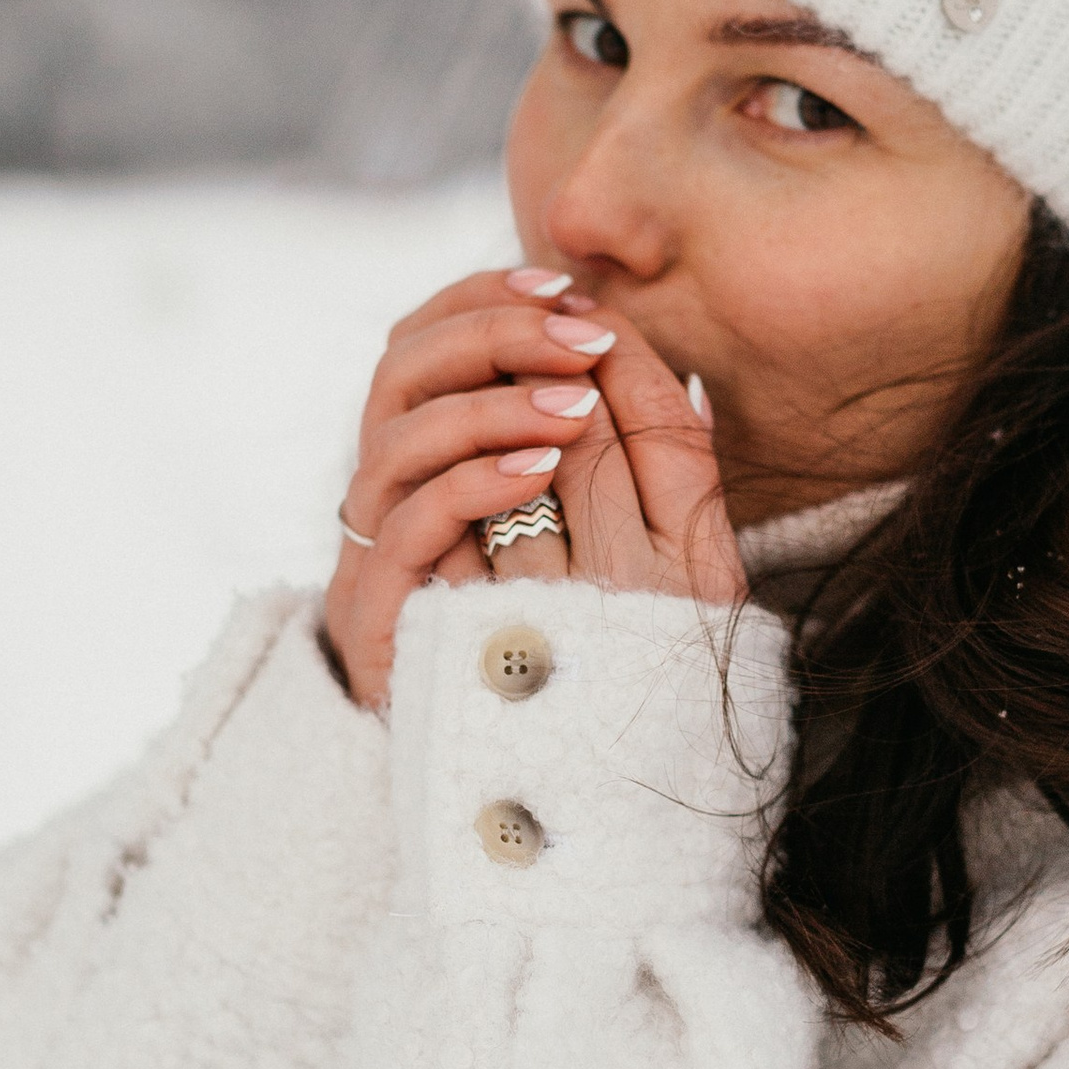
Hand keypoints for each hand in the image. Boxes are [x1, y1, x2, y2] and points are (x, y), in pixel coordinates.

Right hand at [322, 270, 744, 710]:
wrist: (509, 781)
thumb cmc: (568, 651)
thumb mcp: (609, 546)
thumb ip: (628, 469)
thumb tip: (695, 391)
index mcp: (430, 455)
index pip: (426, 336)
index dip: (485, 298)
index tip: (568, 287)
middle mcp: (387, 490)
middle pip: (399, 365)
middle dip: (494, 333)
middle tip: (583, 335)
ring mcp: (373, 551)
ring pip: (395, 436)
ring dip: (489, 405)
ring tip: (573, 407)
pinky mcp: (374, 613)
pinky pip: (409, 523)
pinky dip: (471, 481)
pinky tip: (538, 468)